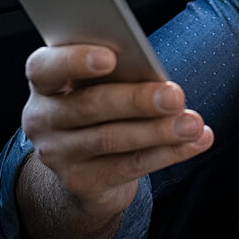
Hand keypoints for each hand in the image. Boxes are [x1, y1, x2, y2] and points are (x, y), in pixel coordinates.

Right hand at [20, 43, 214, 223]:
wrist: (85, 169)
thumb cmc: (101, 107)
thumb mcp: (99, 85)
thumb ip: (116, 74)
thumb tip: (155, 75)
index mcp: (44, 81)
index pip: (45, 67)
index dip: (75, 60)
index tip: (111, 56)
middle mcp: (42, 118)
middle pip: (89, 105)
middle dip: (137, 100)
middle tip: (175, 95)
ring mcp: (57, 153)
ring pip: (111, 139)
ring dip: (158, 131)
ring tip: (192, 123)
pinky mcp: (80, 182)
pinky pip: (129, 166)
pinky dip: (168, 153)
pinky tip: (195, 142)